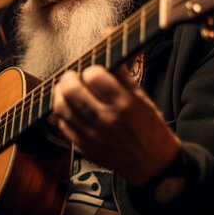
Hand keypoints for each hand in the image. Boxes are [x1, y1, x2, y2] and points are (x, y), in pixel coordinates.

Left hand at [49, 65, 180, 185]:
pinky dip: (63, 113)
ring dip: (60, 93)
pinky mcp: (83, 146)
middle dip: (69, 77)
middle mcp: (106, 119)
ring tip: (67, 90)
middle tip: (74, 76)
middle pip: (71, 90)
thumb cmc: (149, 130)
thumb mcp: (142, 98)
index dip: (91, 69)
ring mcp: (92, 134)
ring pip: (61, 107)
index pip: (94, 76)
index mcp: (124, 104)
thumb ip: (122, 75)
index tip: (93, 71)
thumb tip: (110, 49)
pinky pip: (63, 125)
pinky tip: (71, 108)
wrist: (152, 165)